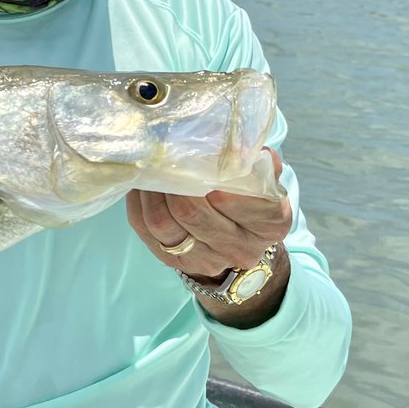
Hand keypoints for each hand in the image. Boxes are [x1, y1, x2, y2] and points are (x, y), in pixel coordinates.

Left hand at [126, 148, 291, 282]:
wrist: (237, 237)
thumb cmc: (249, 196)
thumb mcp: (260, 175)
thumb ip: (253, 159)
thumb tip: (235, 146)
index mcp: (271, 223)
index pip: (235, 197)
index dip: (208, 174)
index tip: (190, 151)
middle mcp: (242, 249)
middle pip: (192, 212)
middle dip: (171, 180)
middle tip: (159, 155)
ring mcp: (207, 261)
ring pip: (163, 222)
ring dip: (149, 190)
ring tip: (147, 166)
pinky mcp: (174, 261)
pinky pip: (145, 229)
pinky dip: (138, 203)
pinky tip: (139, 183)